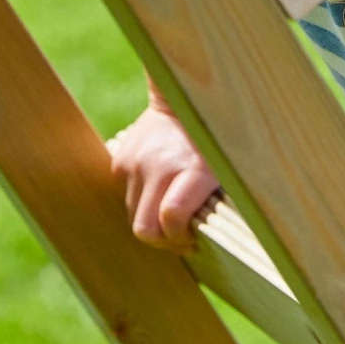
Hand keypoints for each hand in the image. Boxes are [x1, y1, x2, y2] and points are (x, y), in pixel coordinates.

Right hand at [106, 99, 219, 250]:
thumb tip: (207, 242)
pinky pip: (126, 196)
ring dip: (151, 219)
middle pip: (145, 229)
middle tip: (178, 236)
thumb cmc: (210, 142)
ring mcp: (135, 163)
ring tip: (170, 209)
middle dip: (162, 241)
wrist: (177, 101)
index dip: (180, 239)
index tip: (192, 238)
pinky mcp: (120, 161)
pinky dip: (141, 199)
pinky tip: (159, 185)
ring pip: (134, 216)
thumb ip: (213, 204)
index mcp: (193, 169)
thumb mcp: (223, 170)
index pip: (172, 219)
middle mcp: (159, 166)